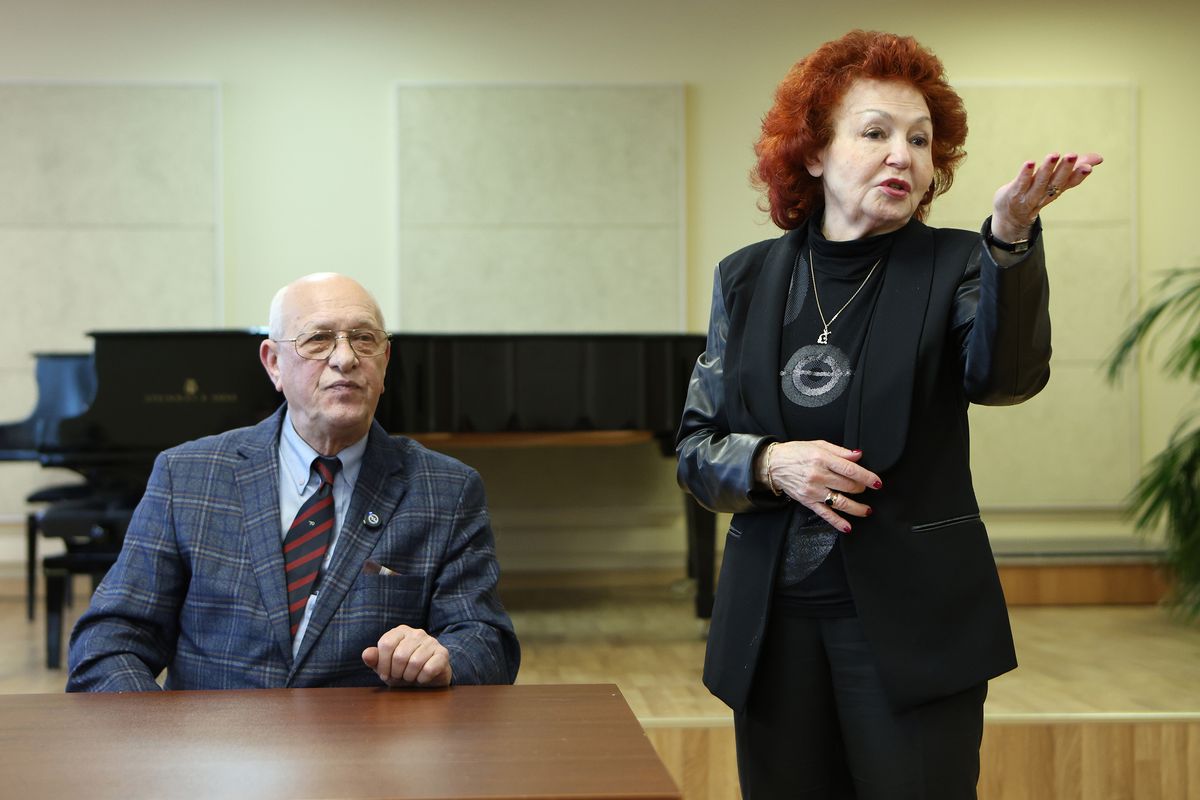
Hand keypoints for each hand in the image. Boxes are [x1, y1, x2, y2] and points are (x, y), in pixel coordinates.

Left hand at [362, 625, 452, 686]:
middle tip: (400, 676)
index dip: (383, 664)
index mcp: (400, 631)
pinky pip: (429, 669)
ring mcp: (432, 641)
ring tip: (410, 677)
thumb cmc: (402, 670)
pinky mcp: (443, 653)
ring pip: (415, 662)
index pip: (386, 644)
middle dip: (397, 672)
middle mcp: (417, 632)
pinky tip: (422, 678)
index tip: (385, 674)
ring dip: (409, 677)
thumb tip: (366, 654)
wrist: (426, 678)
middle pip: (400, 655)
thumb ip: (375, 660)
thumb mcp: (385, 667)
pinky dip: (422, 679)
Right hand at [760, 440, 881, 532]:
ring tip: (866, 510)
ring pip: (840, 502)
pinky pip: (825, 513)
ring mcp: (813, 490)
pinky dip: (837, 522)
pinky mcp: (808, 501)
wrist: (773, 464)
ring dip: (857, 508)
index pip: (850, 470)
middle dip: (861, 488)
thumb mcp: (818, 445)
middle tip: (864, 488)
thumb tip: (858, 455)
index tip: (877, 482)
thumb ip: (840, 451)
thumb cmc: (795, 453)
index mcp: (822, 459)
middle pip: (848, 486)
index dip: (867, 477)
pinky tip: (847, 526)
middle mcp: (818, 475)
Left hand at [991, 151, 1102, 241]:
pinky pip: (1020, 183)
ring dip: (1047, 169)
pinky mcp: (1013, 193)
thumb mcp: (1056, 181)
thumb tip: (1099, 158)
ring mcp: (1028, 196)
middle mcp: (1044, 194)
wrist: (1010, 217)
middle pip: (1056, 182)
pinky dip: (1025, 173)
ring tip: (1054, 154)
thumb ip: (1075, 167)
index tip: (1089, 167)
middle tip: (1072, 155)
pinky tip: (1030, 162)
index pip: (1069, 183)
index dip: (1079, 175)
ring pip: (1039, 182)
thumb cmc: (1036, 193)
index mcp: (1056, 190)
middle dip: (1065, 169)